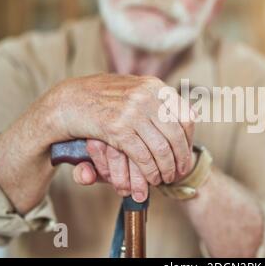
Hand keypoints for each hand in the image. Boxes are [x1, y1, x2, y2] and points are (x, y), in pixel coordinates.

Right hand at [50, 74, 195, 201]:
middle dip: (181, 159)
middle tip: (181, 171)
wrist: (70, 100)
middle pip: (176, 136)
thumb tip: (194, 113)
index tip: (187, 153)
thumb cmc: (104, 97)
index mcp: (155, 86)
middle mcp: (147, 96)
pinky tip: (151, 179)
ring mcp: (132, 111)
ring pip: (161, 149)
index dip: (190, 139)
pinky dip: (150, 172)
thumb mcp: (136, 89)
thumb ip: (160, 100)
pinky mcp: (117, 128)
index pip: (187, 116)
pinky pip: (143, 156)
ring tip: (167, 178)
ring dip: (167, 169)